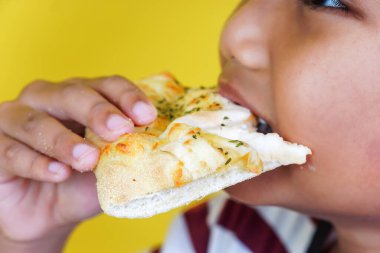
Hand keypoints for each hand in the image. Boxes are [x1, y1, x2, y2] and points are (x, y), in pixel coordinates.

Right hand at [0, 76, 156, 245]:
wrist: (48, 214)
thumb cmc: (82, 182)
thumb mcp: (110, 168)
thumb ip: (127, 154)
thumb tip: (158, 150)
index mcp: (82, 97)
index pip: (107, 85)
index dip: (127, 96)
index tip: (147, 115)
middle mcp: (49, 99)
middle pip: (72, 93)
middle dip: (98, 111)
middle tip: (120, 129)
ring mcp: (17, 118)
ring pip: (38, 122)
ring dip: (65, 141)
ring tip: (88, 160)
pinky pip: (12, 151)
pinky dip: (38, 163)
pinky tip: (59, 174)